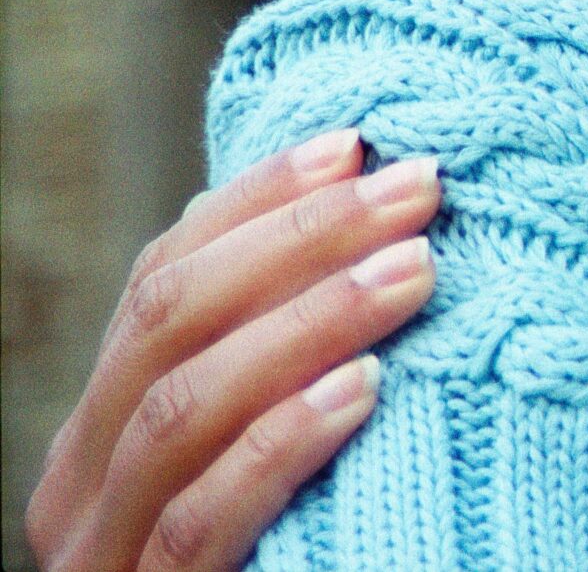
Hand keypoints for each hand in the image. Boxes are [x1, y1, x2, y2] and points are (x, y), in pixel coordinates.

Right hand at [25, 131, 439, 571]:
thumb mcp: (278, 434)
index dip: (258, 201)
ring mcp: (108, 554)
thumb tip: (372, 207)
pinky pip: (199, 523)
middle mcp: (85, 481)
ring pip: (182, 410)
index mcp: (108, 420)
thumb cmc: (300, 542)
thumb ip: (290, 353)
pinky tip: (363, 392)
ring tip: (416, 270)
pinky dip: (281, 445)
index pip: (162, 277)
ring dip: (308, 323)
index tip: (360, 139)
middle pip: (171, 323)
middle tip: (420, 187)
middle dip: (300, 239)